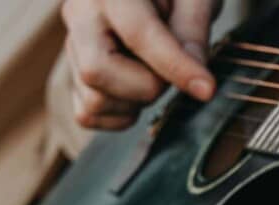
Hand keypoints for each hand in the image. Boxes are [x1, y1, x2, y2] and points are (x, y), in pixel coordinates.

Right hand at [61, 0, 221, 129]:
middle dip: (146, 85)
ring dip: (135, 101)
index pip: (138, 35)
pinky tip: (138, 92)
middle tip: (170, 71)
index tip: (206, 89)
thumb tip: (197, 80)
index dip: (175, 67)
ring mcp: (72, 47)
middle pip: (95, 71)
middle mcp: (80, 15)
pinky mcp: (73, 74)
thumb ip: (193, 32)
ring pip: (93, 99)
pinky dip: (120, 115)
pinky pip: (88, 114)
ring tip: (154, 75)